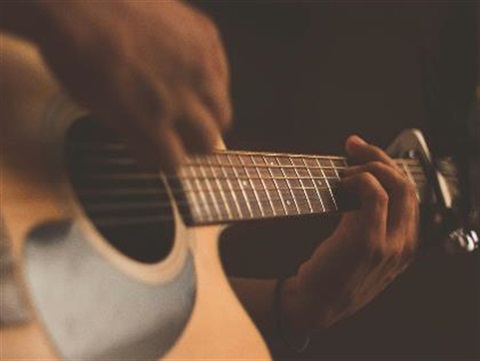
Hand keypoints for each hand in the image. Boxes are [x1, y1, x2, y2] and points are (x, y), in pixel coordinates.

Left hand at [32, 0, 230, 168]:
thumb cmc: (78, 51)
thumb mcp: (97, 107)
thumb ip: (132, 134)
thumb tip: (151, 150)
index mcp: (149, 121)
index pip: (174, 162)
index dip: (166, 160)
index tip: (162, 153)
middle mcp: (181, 97)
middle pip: (208, 143)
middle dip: (193, 144)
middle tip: (181, 134)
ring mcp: (199, 66)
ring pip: (222, 113)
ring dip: (207, 117)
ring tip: (189, 104)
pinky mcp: (206, 38)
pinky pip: (222, 74)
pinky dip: (211, 82)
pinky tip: (191, 74)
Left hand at [282, 135, 418, 339]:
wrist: (315, 304)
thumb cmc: (333, 275)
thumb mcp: (364, 254)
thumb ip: (373, 225)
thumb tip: (360, 185)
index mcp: (406, 246)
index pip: (410, 195)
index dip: (389, 168)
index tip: (365, 154)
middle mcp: (405, 244)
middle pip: (407, 185)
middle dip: (381, 157)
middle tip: (355, 147)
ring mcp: (389, 243)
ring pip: (395, 185)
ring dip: (369, 166)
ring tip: (345, 168)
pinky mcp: (367, 240)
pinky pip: (374, 194)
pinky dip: (360, 179)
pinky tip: (343, 182)